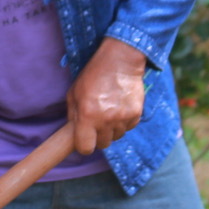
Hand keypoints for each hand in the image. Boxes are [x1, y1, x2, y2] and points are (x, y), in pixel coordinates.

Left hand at [66, 38, 148, 155]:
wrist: (120, 61)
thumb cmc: (93, 75)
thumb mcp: (74, 93)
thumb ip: (72, 115)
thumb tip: (73, 132)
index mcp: (87, 116)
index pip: (85, 148)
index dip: (84, 146)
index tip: (84, 140)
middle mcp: (106, 120)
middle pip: (103, 144)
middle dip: (98, 137)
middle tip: (96, 124)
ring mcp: (123, 117)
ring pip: (116, 137)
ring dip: (111, 129)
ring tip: (109, 112)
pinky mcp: (136, 113)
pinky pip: (128, 127)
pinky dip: (124, 122)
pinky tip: (119, 108)